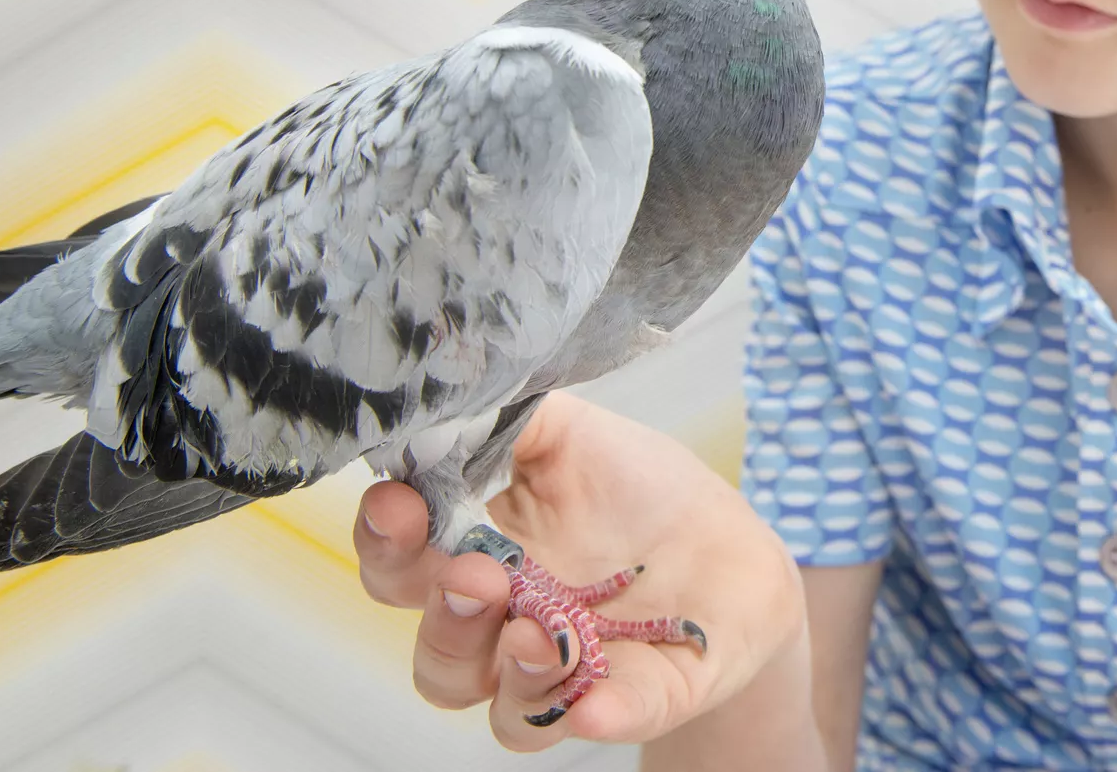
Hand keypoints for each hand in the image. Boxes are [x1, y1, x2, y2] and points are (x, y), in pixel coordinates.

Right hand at [353, 391, 806, 750]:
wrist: (730, 545)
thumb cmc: (636, 489)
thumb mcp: (573, 435)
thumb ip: (509, 421)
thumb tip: (451, 396)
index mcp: (477, 557)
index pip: (401, 567)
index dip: (385, 542)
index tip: (397, 504)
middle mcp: (506, 630)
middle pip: (439, 653)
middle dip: (448, 618)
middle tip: (477, 577)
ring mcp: (567, 674)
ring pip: (506, 708)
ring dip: (517, 673)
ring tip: (544, 634)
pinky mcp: (636, 699)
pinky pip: (608, 719)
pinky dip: (601, 714)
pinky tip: (598, 703)